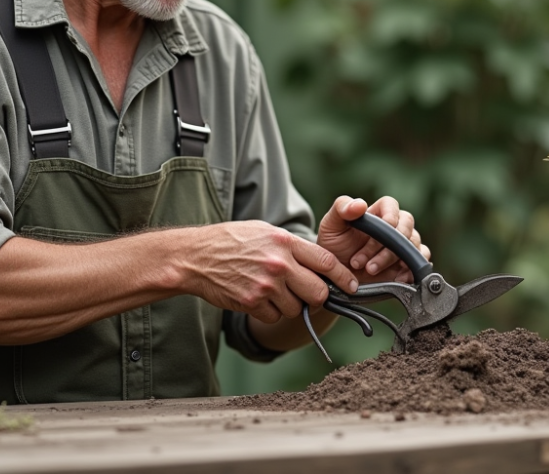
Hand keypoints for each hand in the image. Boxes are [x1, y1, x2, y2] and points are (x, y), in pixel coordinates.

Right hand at [181, 221, 358, 324]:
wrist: (195, 257)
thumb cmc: (230, 240)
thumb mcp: (264, 231)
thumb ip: (292, 246)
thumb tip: (319, 262)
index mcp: (285, 242)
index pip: (327, 262)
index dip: (344, 277)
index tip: (352, 286)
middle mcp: (279, 264)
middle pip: (318, 292)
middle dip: (317, 297)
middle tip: (308, 293)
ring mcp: (266, 285)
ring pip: (296, 308)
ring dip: (288, 304)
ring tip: (271, 289)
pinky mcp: (252, 302)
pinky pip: (274, 317)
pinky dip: (268, 312)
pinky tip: (256, 297)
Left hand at [317, 195, 430, 283]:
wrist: (336, 275)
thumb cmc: (333, 245)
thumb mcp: (330, 225)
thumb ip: (341, 209)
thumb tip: (360, 204)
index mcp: (376, 213)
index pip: (391, 205)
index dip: (391, 215)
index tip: (385, 227)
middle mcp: (393, 227)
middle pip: (406, 226)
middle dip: (387, 245)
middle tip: (364, 261)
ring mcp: (402, 246)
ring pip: (413, 245)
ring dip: (394, 259)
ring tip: (370, 270)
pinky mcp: (407, 265)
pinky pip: (419, 264)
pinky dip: (411, 270)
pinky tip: (394, 278)